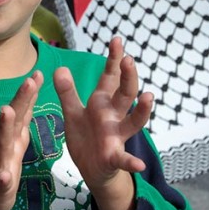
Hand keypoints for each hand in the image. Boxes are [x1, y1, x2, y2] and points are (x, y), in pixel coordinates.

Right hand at [0, 72, 40, 209]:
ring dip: (4, 127)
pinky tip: (3, 176)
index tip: (38, 72)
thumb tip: (28, 99)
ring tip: (7, 111)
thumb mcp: (14, 146)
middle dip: (21, 99)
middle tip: (30, 80)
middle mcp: (5, 147)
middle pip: (13, 120)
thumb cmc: (0, 174)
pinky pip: (0, 182)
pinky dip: (1, 178)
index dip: (30, 92)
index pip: (22, 111)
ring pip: (2, 145)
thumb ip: (20, 124)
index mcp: (13, 139)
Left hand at [53, 37, 149, 192]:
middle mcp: (114, 117)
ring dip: (143, 110)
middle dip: (128, 77)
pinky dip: (132, 162)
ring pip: (133, 121)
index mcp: (102, 103)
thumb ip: (67, 92)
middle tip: (129, 60)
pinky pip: (124, 159)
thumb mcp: (72, 113)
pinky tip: (139, 165)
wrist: (91, 169)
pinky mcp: (114, 157)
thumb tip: (59, 67)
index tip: (117, 40)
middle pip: (125, 94)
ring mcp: (117, 136)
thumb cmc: (85, 137)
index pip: (110, 78)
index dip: (114, 60)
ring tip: (149, 96)